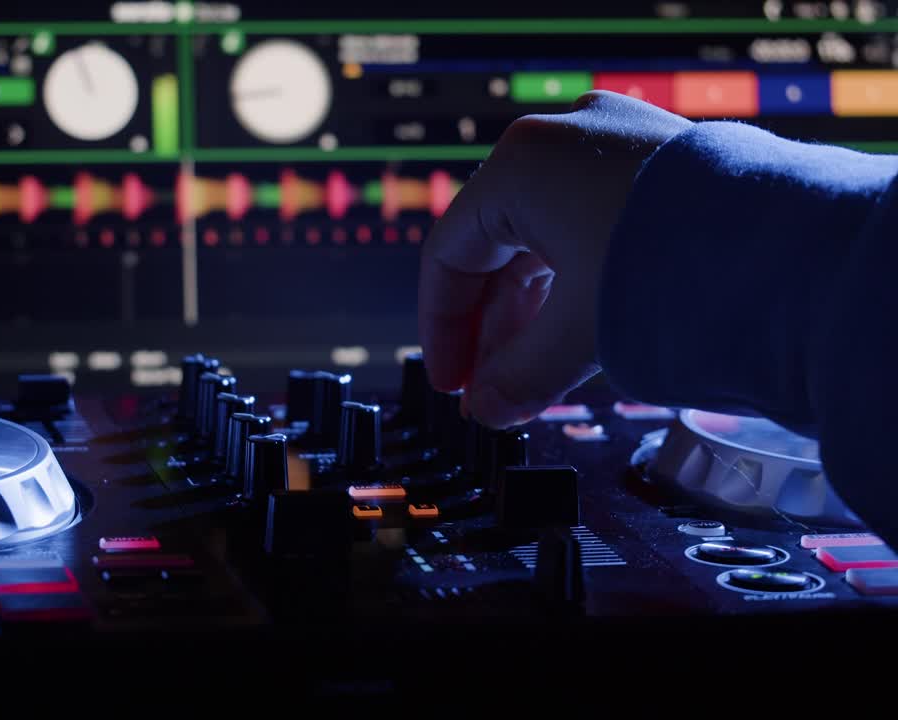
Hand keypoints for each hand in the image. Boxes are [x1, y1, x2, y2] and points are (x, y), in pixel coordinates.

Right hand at [419, 90, 692, 427]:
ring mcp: (612, 142)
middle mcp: (560, 140)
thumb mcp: (577, 334)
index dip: (442, 330)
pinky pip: (587, 223)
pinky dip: (575, 279)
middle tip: (494, 388)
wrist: (795, 251)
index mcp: (520, 166)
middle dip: (493, 329)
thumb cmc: (679, 269)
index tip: (453, 380)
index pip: (449, 255)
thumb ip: (518, 378)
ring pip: (543, 237)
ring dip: (533, 311)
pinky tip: (577, 331)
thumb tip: (489, 410)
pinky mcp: (654, 160)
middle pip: (496, 247)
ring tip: (536, 373)